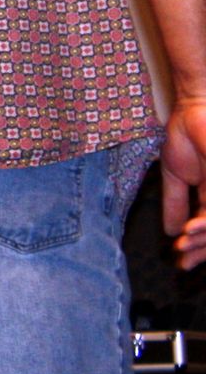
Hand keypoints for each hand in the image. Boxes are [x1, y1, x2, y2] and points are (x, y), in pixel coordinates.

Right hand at [161, 97, 205, 267]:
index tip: (180, 262)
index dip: (196, 246)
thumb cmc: (186, 135)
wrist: (193, 111)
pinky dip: (203, 222)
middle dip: (200, 250)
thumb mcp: (175, 175)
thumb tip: (171, 230)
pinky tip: (190, 232)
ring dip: (200, 239)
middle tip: (182, 263)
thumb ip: (174, 203)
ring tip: (182, 249)